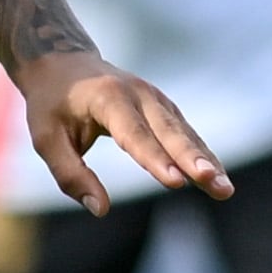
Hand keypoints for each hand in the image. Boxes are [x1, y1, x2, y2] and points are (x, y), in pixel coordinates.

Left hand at [13, 49, 229, 214]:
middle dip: (193, 159)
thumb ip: (70, 174)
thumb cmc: (52, 104)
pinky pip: (186, 135)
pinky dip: (202, 156)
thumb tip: (100, 209)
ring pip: (184, 135)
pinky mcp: (164, 109)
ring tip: (224, 189)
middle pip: (170, 132)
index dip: (155, 159)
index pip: (135, 134)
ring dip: (206, 162)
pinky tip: (216, 178)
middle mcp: (139, 94)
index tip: (176, 182)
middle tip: (214, 182)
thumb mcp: (46, 139)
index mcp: (108, 97)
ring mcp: (156, 99)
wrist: (63, 63)